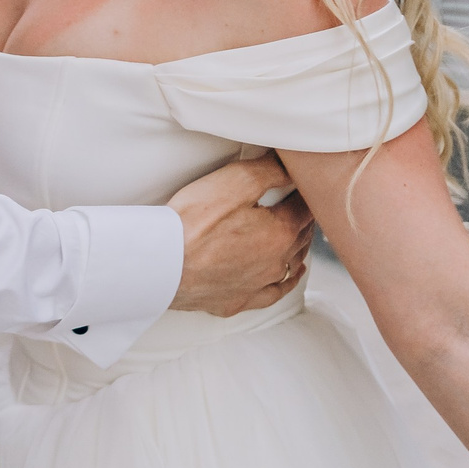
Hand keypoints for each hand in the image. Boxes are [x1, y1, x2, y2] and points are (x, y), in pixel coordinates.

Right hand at [166, 155, 315, 315]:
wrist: (162, 265)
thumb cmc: (195, 222)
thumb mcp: (235, 180)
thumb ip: (271, 170)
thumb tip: (294, 166)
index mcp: (280, 233)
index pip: (305, 208)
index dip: (306, 192)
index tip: (305, 183)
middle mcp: (276, 263)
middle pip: (301, 236)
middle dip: (304, 217)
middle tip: (303, 202)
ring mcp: (257, 285)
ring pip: (291, 264)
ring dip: (300, 247)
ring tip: (301, 234)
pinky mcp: (237, 301)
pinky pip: (273, 293)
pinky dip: (286, 282)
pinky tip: (291, 276)